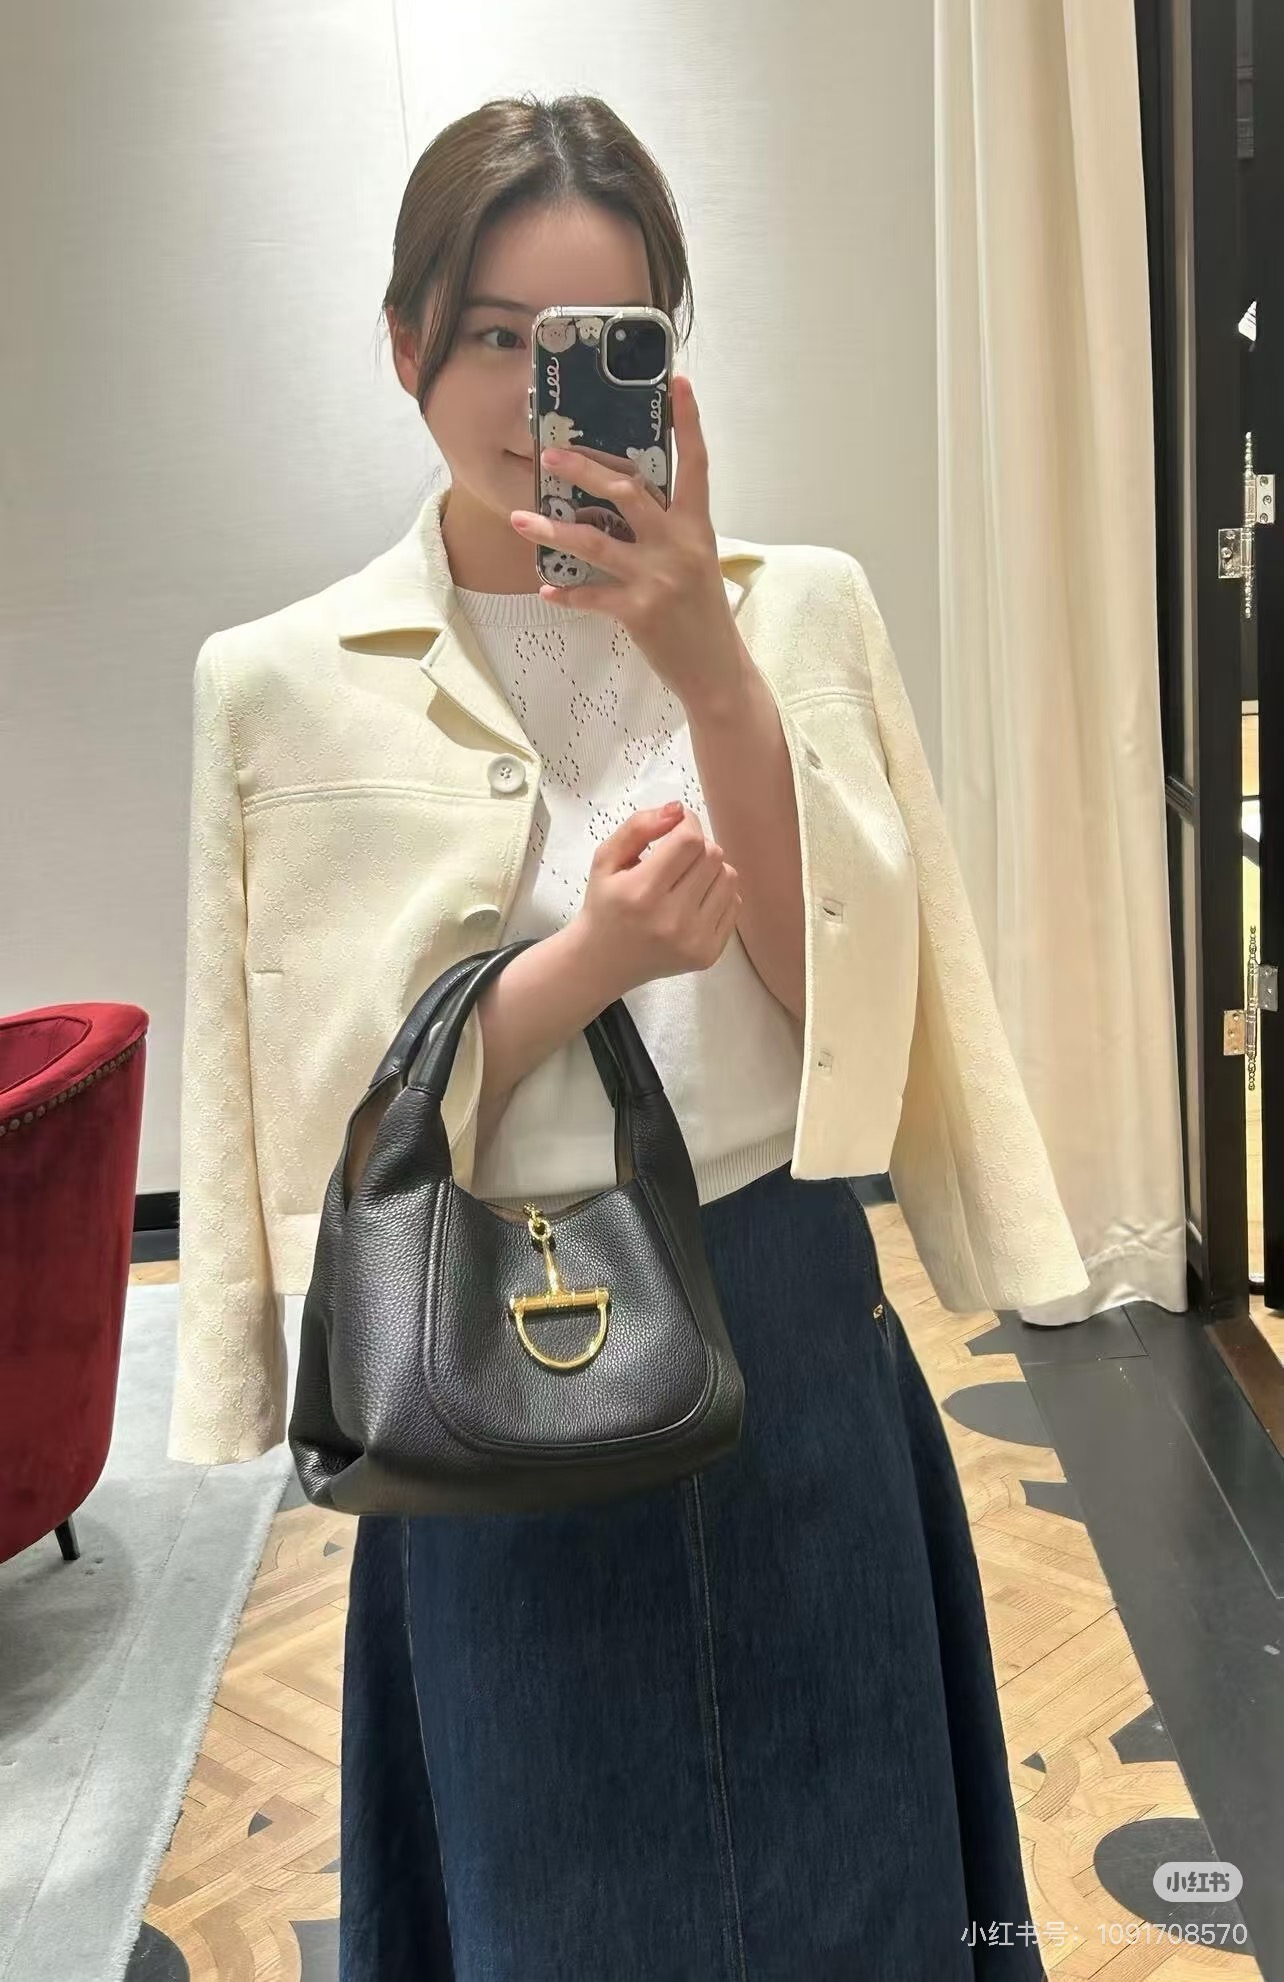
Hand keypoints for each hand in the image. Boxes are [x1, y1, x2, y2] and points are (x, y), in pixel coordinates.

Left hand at [508, 373, 750, 712]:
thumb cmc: (701, 612)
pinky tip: (546, 591)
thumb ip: (666, 529)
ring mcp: (658, 577)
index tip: (680, 382)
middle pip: (627, 491)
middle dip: (584, 470)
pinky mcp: (640, 610)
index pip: (696, 464)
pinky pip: (591, 595)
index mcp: (696, 527)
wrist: (716, 670)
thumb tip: (622, 499)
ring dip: (552, 530)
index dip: (689, 422)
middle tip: (550, 453)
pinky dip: (566, 594)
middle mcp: (678, 545)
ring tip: (519, 518)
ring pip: (594, 542)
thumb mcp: (696, 561)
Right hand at [576, 801, 741, 995]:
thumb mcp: (605, 859)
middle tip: (677, 856)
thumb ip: (638, 827)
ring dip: (710, 869)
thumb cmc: (604, 905)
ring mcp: (693, 940)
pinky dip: (718, 894)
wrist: (603, 962)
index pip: (689, 840)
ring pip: (729, 877)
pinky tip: (693, 901)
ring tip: (685, 879)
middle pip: (712, 856)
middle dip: (697, 846)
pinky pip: (734, 903)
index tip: (677, 826)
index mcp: (641, 892)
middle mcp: (670, 919)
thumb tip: (678, 810)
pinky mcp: (708, 954)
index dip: (688, 823)